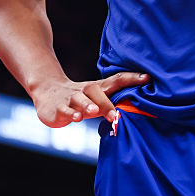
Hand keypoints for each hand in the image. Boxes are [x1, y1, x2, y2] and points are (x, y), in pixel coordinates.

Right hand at [32, 72, 149, 126]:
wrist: (47, 92)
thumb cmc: (80, 99)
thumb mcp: (96, 99)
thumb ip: (113, 101)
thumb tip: (138, 107)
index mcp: (98, 88)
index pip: (117, 80)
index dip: (132, 79)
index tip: (147, 78)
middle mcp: (85, 91)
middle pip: (96, 92)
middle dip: (107, 102)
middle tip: (116, 114)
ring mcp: (71, 99)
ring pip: (80, 100)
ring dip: (88, 105)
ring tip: (94, 111)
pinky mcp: (58, 108)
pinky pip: (65, 110)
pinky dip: (71, 114)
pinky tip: (76, 117)